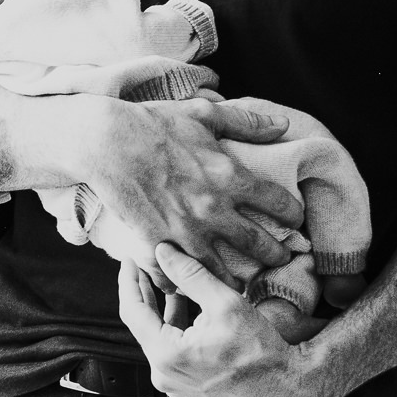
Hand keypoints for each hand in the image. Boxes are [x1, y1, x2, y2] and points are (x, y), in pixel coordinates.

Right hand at [83, 99, 302, 288]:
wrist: (103, 141)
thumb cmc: (152, 123)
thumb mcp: (202, 114)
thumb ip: (246, 122)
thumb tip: (282, 125)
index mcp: (231, 177)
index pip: (283, 206)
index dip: (293, 215)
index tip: (292, 220)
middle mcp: (215, 210)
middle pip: (263, 247)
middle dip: (277, 256)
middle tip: (279, 258)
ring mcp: (186, 231)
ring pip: (226, 274)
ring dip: (237, 280)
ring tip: (241, 281)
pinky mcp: (158, 244)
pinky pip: (181, 277)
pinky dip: (187, 283)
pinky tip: (192, 282)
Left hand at [118, 243, 319, 396]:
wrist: (284, 389)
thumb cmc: (260, 354)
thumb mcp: (225, 303)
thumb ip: (190, 274)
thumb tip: (164, 251)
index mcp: (166, 354)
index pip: (132, 310)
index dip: (128, 281)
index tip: (129, 259)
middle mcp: (164, 372)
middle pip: (141, 323)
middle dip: (142, 290)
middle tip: (142, 264)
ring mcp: (174, 381)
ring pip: (156, 334)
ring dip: (160, 306)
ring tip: (164, 279)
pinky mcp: (187, 383)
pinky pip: (170, 347)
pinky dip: (173, 324)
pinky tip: (183, 303)